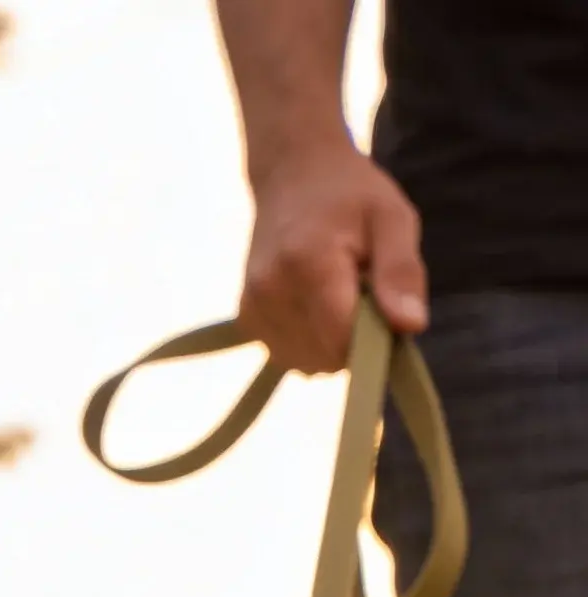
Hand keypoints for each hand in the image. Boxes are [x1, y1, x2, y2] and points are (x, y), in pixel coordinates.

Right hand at [240, 143, 426, 371]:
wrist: (291, 172)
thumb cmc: (350, 194)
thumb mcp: (392, 219)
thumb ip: (402, 272)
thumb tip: (411, 326)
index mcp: (308, 264)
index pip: (344, 342)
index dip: (373, 337)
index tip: (382, 305)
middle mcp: (270, 291)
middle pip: (327, 357)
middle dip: (353, 339)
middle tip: (360, 292)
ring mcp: (253, 308)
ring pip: (308, 363)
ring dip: (331, 343)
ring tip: (335, 295)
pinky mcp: (246, 319)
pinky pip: (289, 356)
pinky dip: (309, 342)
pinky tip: (314, 306)